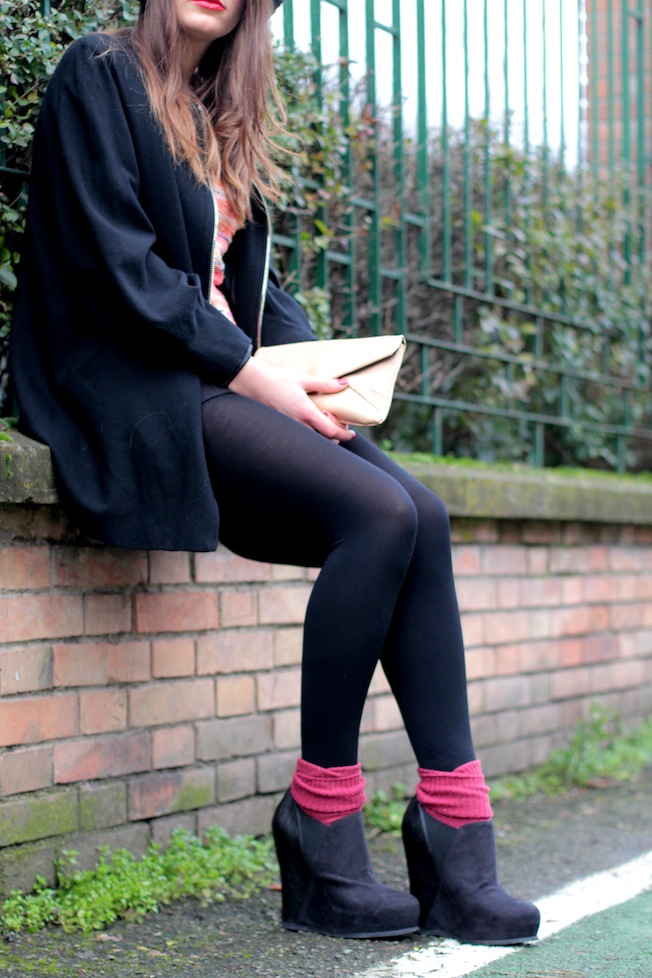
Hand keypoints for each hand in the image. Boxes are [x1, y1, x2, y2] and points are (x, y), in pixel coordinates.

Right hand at [227, 357, 355, 441]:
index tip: (351, 433)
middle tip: (336, 422)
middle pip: (324, 440)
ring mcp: (288, 428)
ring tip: (321, 420)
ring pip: (312, 440)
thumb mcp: (303, 379)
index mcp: (305, 413)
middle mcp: (297, 425)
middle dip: (335, 435)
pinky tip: (308, 422)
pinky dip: (309, 433)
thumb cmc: (276, 380)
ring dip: (322, 435)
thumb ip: (325, 384)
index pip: (331, 432)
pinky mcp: (281, 428)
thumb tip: (344, 384)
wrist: (251, 383)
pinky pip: (300, 436)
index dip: (344, 434)